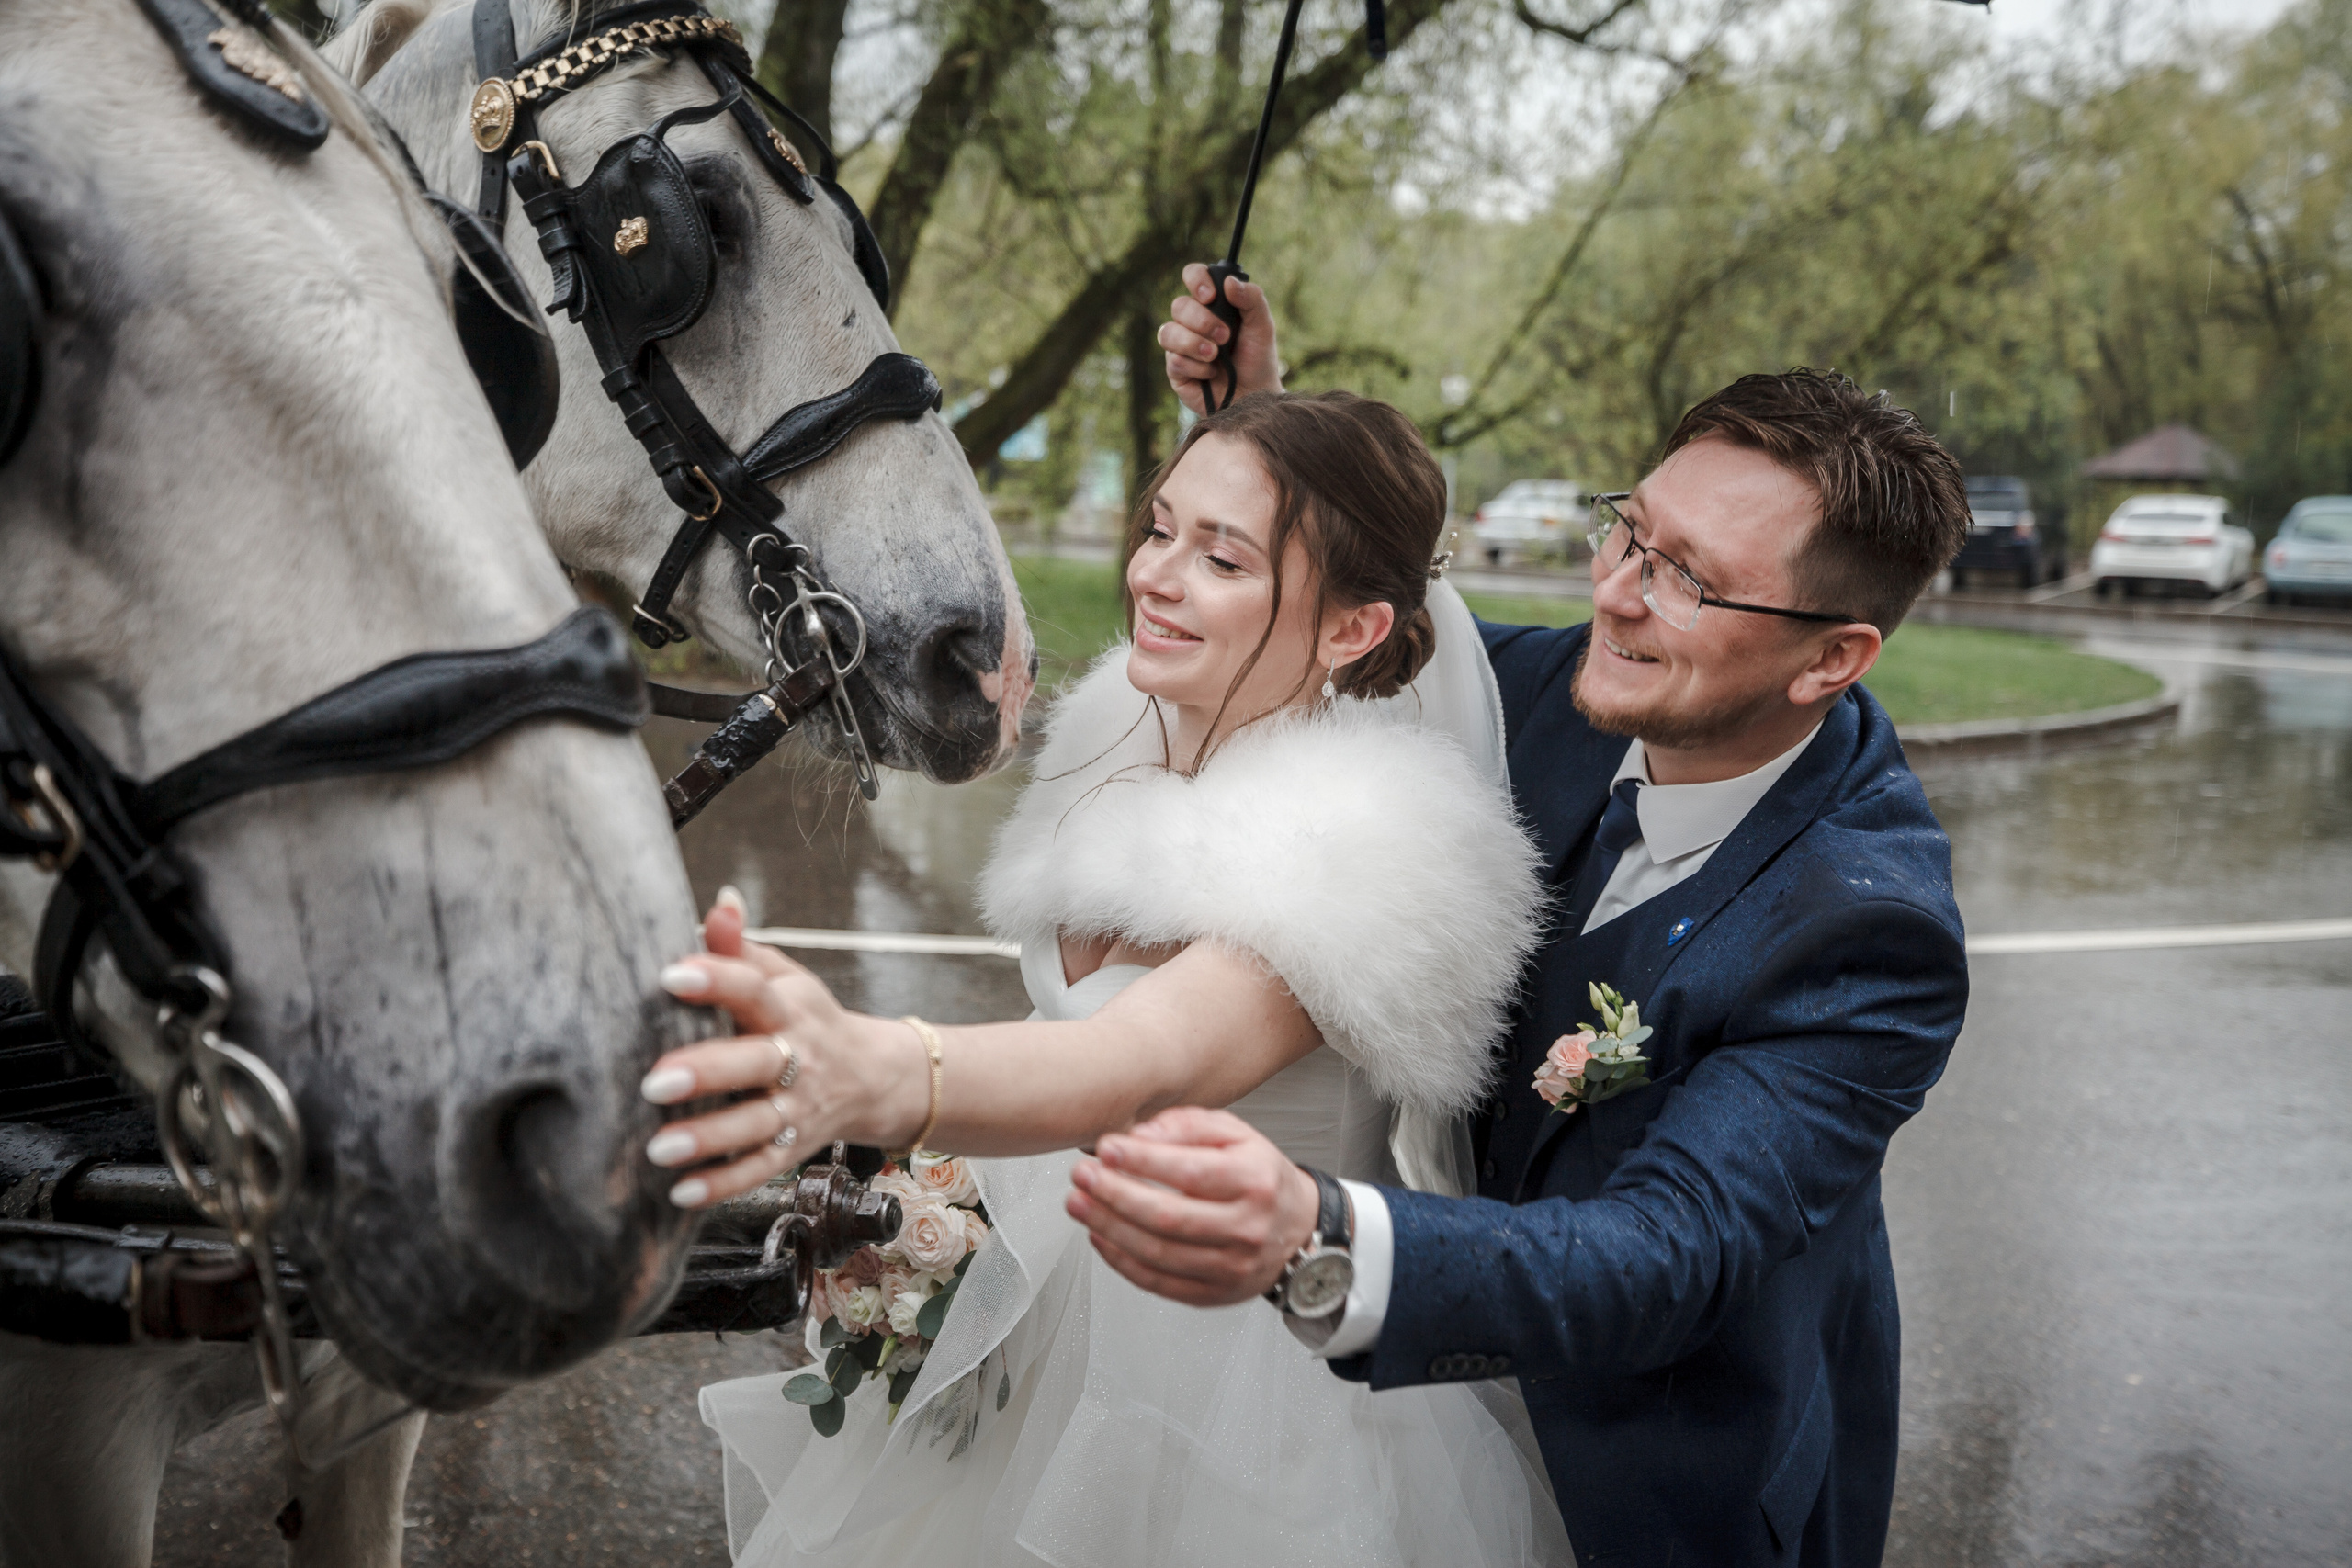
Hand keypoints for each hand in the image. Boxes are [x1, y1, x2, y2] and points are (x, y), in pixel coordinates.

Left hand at [637, 893, 927, 1207]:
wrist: (872, 1077)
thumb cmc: (806, 1020)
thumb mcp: (783, 978)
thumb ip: (741, 947)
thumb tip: (718, 901)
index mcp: (788, 1008)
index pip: (752, 989)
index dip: (715, 979)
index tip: (669, 975)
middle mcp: (797, 1058)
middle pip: (756, 1063)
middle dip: (708, 1073)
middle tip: (654, 1082)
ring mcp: (798, 1108)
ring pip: (756, 1124)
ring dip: (709, 1137)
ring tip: (658, 1147)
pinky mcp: (793, 1148)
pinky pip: (760, 1169)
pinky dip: (724, 1184)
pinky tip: (682, 1192)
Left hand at [1064, 1107, 1317, 1306]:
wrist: (1297, 1228)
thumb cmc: (1259, 1177)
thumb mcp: (1235, 1135)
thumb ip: (1186, 1125)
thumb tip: (1139, 1136)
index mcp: (1254, 1181)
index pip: (1191, 1172)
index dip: (1143, 1160)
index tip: (1107, 1148)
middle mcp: (1246, 1227)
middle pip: (1168, 1217)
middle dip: (1114, 1195)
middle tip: (1082, 1176)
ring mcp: (1231, 1266)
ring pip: (1158, 1253)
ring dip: (1108, 1228)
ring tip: (1079, 1203)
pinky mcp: (1214, 1294)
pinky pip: (1158, 1282)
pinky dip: (1121, 1260)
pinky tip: (1100, 1236)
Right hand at [1160, 263, 1283, 416]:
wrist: (1255, 397)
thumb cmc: (1258, 360)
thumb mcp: (1263, 327)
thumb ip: (1252, 299)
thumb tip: (1229, 282)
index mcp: (1212, 304)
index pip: (1193, 276)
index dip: (1196, 280)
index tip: (1210, 296)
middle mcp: (1193, 321)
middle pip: (1180, 305)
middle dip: (1202, 321)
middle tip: (1225, 337)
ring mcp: (1181, 345)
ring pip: (1168, 332)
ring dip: (1194, 343)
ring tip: (1215, 356)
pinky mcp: (1176, 370)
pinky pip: (1173, 359)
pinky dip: (1196, 367)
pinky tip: (1210, 374)